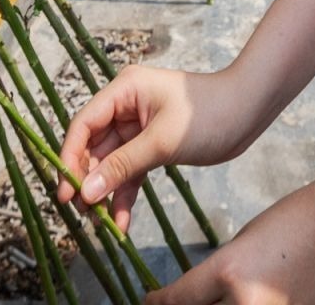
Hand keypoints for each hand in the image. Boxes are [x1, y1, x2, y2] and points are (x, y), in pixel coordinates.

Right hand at [59, 66, 258, 228]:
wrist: (249, 111)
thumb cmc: (209, 114)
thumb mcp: (162, 142)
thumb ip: (122, 166)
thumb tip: (86, 191)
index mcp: (123, 91)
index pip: (83, 125)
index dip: (69, 158)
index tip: (65, 192)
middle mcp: (126, 106)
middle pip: (93, 147)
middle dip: (87, 180)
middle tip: (82, 214)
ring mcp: (138, 126)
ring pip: (111, 163)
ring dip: (106, 192)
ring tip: (100, 224)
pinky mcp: (152, 144)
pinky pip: (130, 171)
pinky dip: (125, 194)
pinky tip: (121, 222)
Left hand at [148, 182, 314, 304]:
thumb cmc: (287, 225)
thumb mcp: (239, 245)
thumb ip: (216, 277)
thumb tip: (195, 300)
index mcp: (228, 272)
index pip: (179, 299)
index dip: (157, 303)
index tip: (148, 302)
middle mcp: (246, 303)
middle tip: (173, 304)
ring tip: (217, 297)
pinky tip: (238, 302)